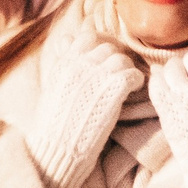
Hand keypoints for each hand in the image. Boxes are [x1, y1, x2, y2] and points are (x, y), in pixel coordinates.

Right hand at [23, 32, 143, 187]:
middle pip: (108, 48)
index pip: (87, 38)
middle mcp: (79, 64)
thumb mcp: (51, 90)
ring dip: (127, 71)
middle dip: (115, 60)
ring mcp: (96, 76)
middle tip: (117, 77)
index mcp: (63, 64)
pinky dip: (136, 82)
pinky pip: (133, 75)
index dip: (99, 48)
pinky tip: (131, 93)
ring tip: (125, 86)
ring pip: (122, 59)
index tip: (103, 62)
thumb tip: (66, 43)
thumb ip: (63, 68)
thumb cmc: (53, 127)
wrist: (56, 150)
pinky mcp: (112, 90)